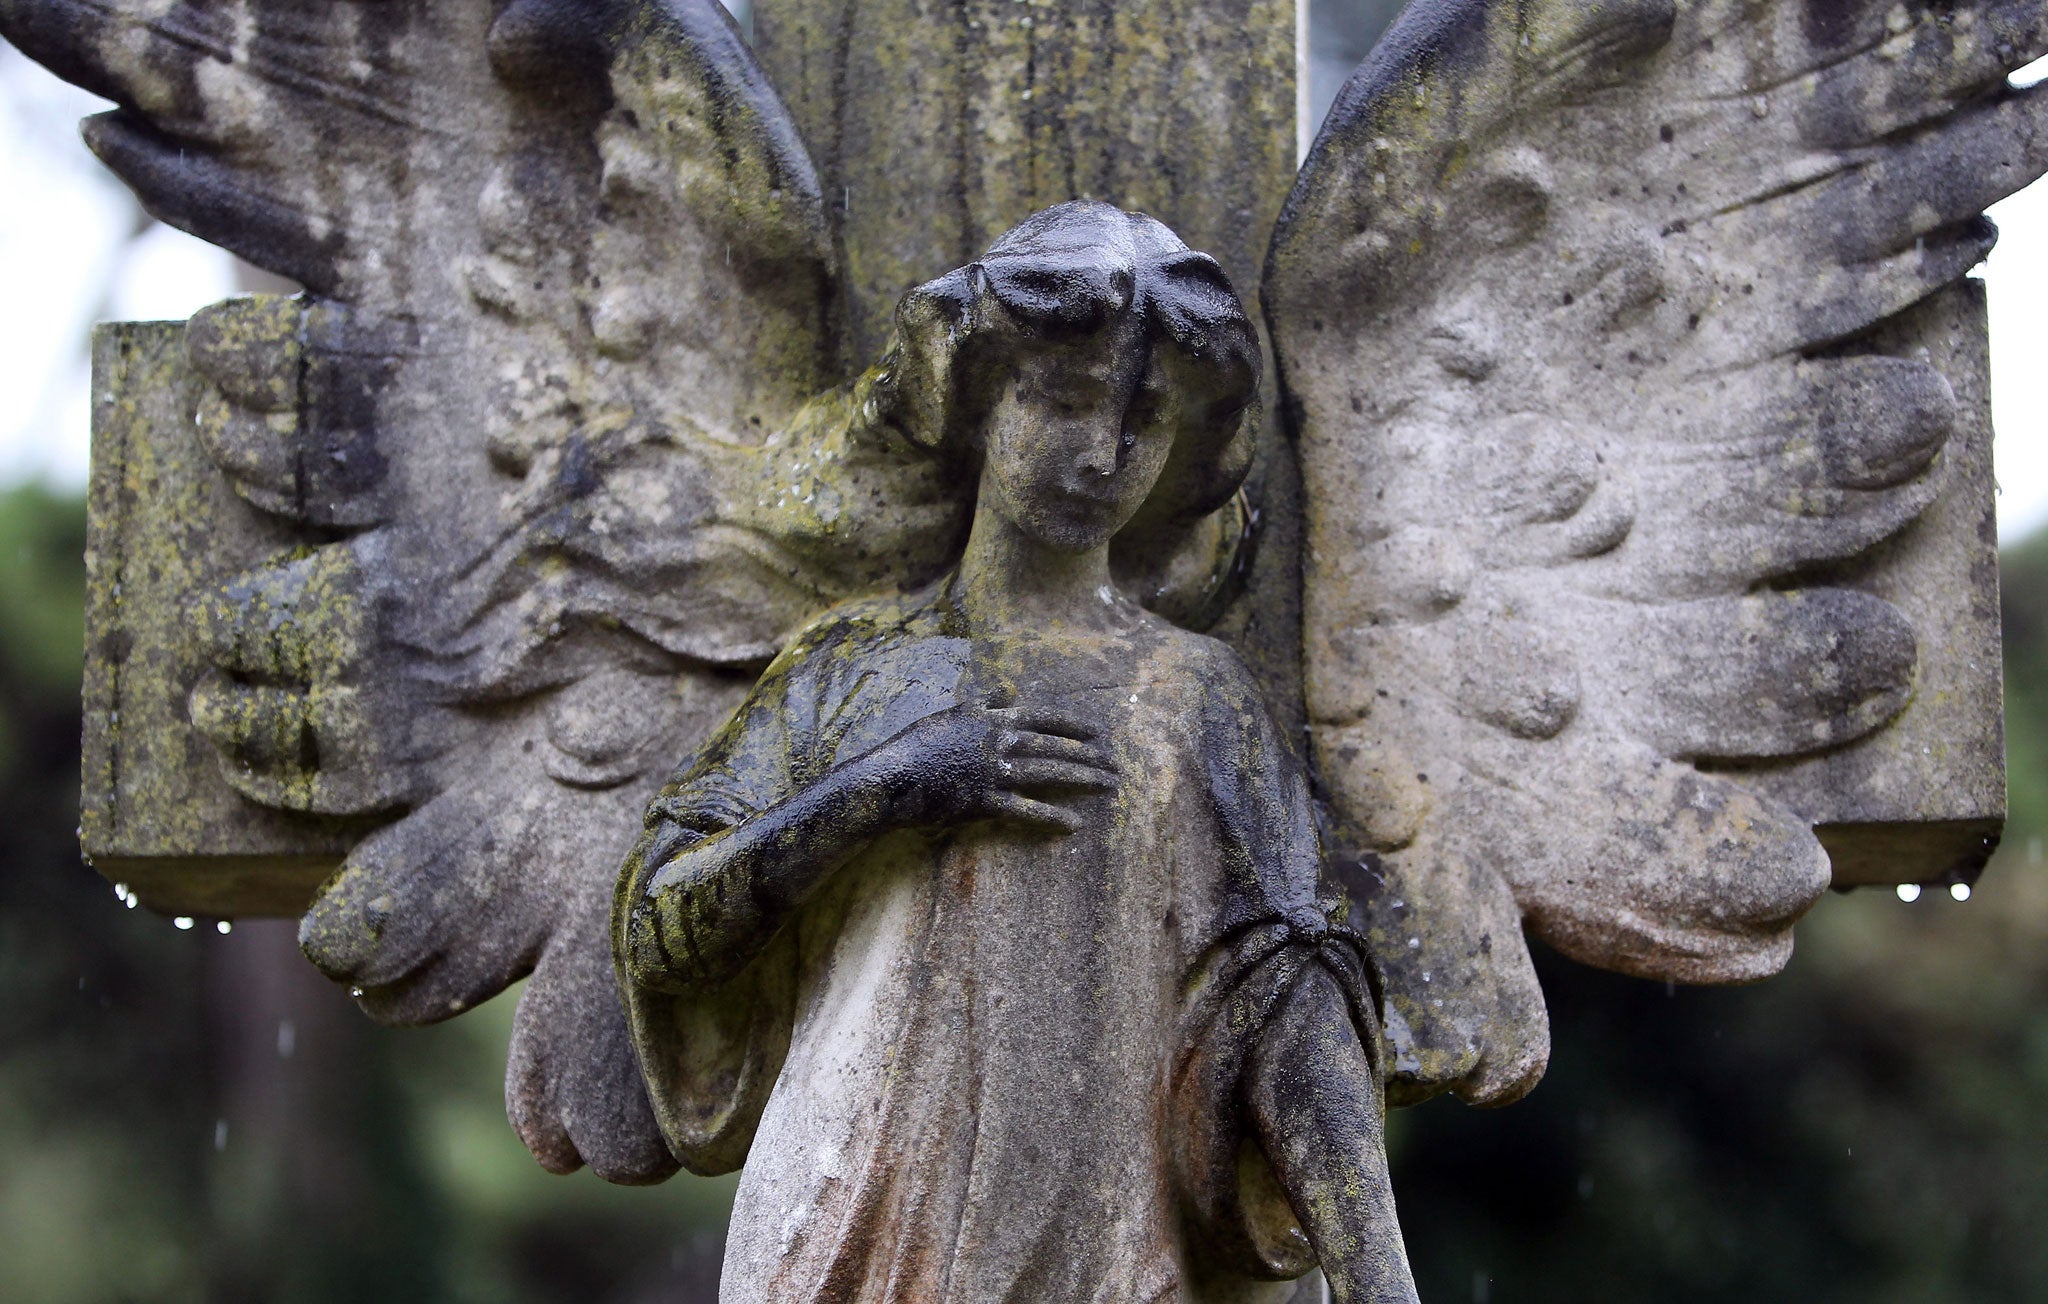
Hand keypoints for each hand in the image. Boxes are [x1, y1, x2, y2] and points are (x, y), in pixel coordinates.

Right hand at [867, 701, 1116, 832]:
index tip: (1097, 731)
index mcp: (992, 719)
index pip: (1043, 717)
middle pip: (1054, 746)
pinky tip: (1073, 824)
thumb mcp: (952, 712)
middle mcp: (998, 742)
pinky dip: (1051, 817)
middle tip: (1115, 763)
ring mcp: (994, 773)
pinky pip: (1026, 809)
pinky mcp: (985, 802)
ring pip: (1048, 773)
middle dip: (1089, 755)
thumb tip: (1008, 689)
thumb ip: (983, 701)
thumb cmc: (919, 744)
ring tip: (1106, 785)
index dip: (1073, 724)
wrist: (892, 778)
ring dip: (1081, 779)